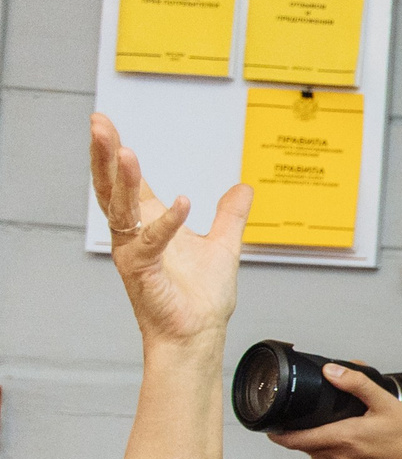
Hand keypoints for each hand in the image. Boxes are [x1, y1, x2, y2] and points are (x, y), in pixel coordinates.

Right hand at [91, 112, 247, 348]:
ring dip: (125, 180)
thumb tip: (244, 188)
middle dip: (104, 155)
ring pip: (122, 210)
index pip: (127, 182)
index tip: (104, 123)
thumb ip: (231, 216)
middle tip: (99, 124)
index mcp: (148, 224)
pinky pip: (150, 243)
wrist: (199, 335)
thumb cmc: (201, 299)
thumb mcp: (223, 246)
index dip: (114, 152)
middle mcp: (134, 235)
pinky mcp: (143, 273)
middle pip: (111, 188)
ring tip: (125, 151)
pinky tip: (182, 203)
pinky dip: (167, 224)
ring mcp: (135, 253)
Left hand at [274, 364, 401, 458]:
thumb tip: (332, 370)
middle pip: (305, 447)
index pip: (295, 440)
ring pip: (321, 454)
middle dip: (298, 433)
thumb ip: (355, 384)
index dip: (277, 433)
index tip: (269, 424)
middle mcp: (343, 457)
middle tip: (298, 416)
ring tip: (325, 423)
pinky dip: (334, 448)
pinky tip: (350, 436)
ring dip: (316, 441)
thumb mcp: (385, 402)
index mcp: (344, 438)